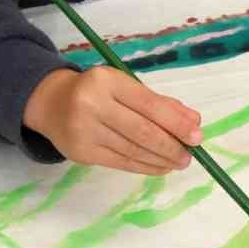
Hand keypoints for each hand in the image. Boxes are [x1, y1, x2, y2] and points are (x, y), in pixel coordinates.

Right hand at [22, 67, 201, 174]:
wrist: (51, 103)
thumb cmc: (97, 92)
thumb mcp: (125, 87)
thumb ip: (159, 102)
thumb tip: (194, 121)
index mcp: (107, 81)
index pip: (149, 104)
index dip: (176, 122)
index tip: (197, 136)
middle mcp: (93, 104)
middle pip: (142, 131)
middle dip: (171, 145)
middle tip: (190, 154)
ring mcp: (85, 131)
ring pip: (133, 150)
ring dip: (161, 159)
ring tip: (179, 162)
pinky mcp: (82, 153)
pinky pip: (121, 162)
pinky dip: (145, 166)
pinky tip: (161, 167)